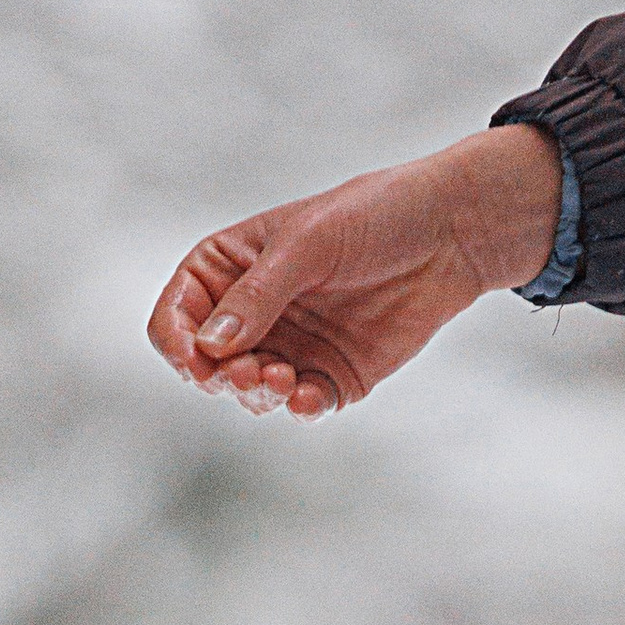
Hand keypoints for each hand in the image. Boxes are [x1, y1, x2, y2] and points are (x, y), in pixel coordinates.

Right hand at [147, 126, 564, 420]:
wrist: (448, 235)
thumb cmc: (373, 216)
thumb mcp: (307, 245)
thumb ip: (258, 296)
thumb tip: (211, 347)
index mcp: (229, 268)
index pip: (177, 315)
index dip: (177, 342)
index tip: (197, 358)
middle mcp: (253, 313)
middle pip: (207, 366)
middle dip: (221, 377)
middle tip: (251, 372)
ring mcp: (290, 347)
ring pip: (249, 394)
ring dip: (256, 395)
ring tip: (281, 381)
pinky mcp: (330, 377)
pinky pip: (300, 406)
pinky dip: (297, 408)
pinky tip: (305, 399)